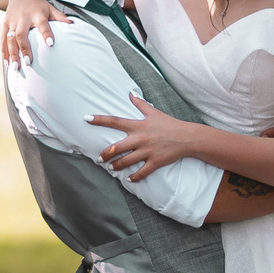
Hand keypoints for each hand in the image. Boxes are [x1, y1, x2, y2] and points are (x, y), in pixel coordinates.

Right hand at [2, 0, 71, 63]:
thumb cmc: (38, 3)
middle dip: (24, 49)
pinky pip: (3, 40)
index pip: (42, 24)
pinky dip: (4, 52)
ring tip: (16, 67)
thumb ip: (59, 17)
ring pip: (10, 39)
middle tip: (29, 63)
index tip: (51, 44)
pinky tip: (7, 63)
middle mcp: (23, 18)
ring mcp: (12, 22)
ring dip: (12, 54)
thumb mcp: (49, 7)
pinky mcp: (5, 25)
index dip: (46, 33)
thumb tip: (72, 24)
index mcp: (36, 13)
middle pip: (22, 34)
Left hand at [88, 94, 202, 180]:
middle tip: (99, 158)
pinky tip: (129, 179)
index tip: (86, 118)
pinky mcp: (155, 162)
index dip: (99, 119)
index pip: (115, 121)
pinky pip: (142, 172)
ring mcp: (147, 151)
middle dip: (105, 154)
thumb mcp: (154, 112)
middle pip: (117, 148)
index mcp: (138, 126)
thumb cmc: (169, 124)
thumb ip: (140, 103)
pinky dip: (134, 177)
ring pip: (126, 162)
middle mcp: (140, 139)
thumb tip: (131, 93)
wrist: (187, 137)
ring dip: (116, 166)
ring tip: (111, 168)